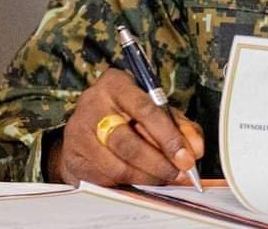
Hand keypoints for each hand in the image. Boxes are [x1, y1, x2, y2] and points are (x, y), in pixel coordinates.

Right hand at [47, 67, 203, 185]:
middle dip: (158, 162)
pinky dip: (127, 183)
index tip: (187, 157)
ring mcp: (78, 132)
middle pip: (127, 142)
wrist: (89, 125)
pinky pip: (105, 179)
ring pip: (116, 165)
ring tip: (163, 178)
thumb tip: (195, 150)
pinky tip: (140, 179)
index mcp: (115, 84)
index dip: (168, 136)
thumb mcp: (157, 110)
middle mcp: (92, 104)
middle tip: (178, 174)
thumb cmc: (129, 114)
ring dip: (145, 177)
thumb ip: (180, 126)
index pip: (145, 109)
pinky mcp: (72, 157)